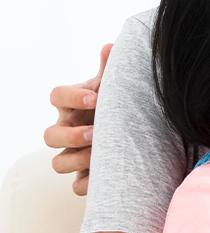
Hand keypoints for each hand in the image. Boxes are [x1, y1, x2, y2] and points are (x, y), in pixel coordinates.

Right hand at [46, 43, 109, 195]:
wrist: (136, 133)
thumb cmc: (118, 104)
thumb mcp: (116, 87)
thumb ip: (111, 69)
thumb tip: (110, 46)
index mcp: (73, 104)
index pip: (57, 96)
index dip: (72, 98)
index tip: (96, 99)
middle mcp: (67, 129)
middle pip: (49, 135)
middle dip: (71, 135)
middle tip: (96, 132)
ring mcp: (73, 154)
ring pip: (57, 163)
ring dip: (77, 160)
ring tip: (102, 155)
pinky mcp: (84, 176)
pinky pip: (76, 187)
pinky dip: (89, 184)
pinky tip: (108, 175)